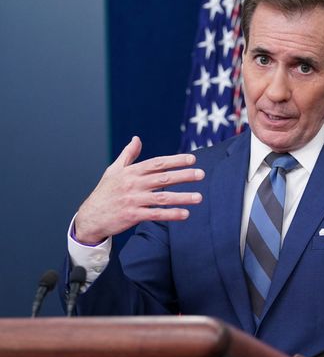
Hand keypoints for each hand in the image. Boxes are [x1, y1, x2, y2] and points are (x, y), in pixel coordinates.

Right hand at [73, 136, 204, 244]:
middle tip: (201, 174)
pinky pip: (155, 214)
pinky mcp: (132, 216)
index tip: (192, 159)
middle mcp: (133, 184)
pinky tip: (185, 214)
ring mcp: (133, 200)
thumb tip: (137, 139)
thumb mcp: (113, 170)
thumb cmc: (104, 192)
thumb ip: (128, 155)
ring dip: (182, 197)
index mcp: (131, 172)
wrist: (90, 217)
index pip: (157, 163)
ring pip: (162, 198)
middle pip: (162, 178)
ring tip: (199, 197)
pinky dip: (171, 214)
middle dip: (183, 175)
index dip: (175, 160)